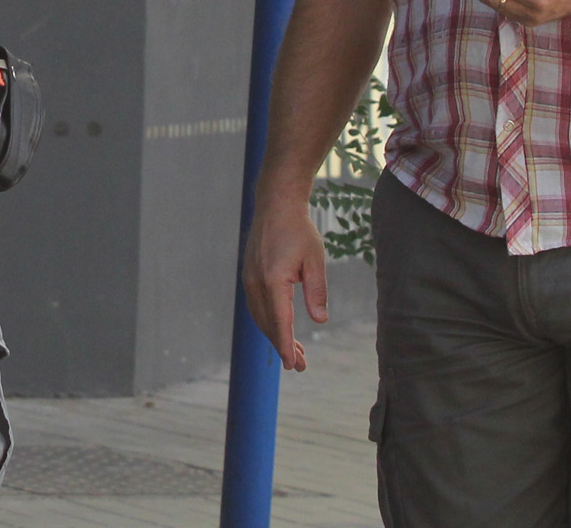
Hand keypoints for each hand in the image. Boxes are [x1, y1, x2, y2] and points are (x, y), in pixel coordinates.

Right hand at [242, 190, 328, 370]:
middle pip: (269, 325)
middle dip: (283, 347)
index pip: (280, 322)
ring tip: (293, 351)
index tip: (293, 366)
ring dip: (275, 336)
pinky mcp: (249, 275)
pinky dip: (268, 321)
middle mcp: (256, 283)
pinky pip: (256, 306)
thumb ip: (317, 291)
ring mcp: (249, 279)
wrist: (275, 205)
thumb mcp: (315, 260)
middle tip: (301, 366)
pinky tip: (280, 327)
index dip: (286, 346)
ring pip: (261, 317)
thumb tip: (321, 320)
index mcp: (273, 281)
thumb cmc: (299, 230)